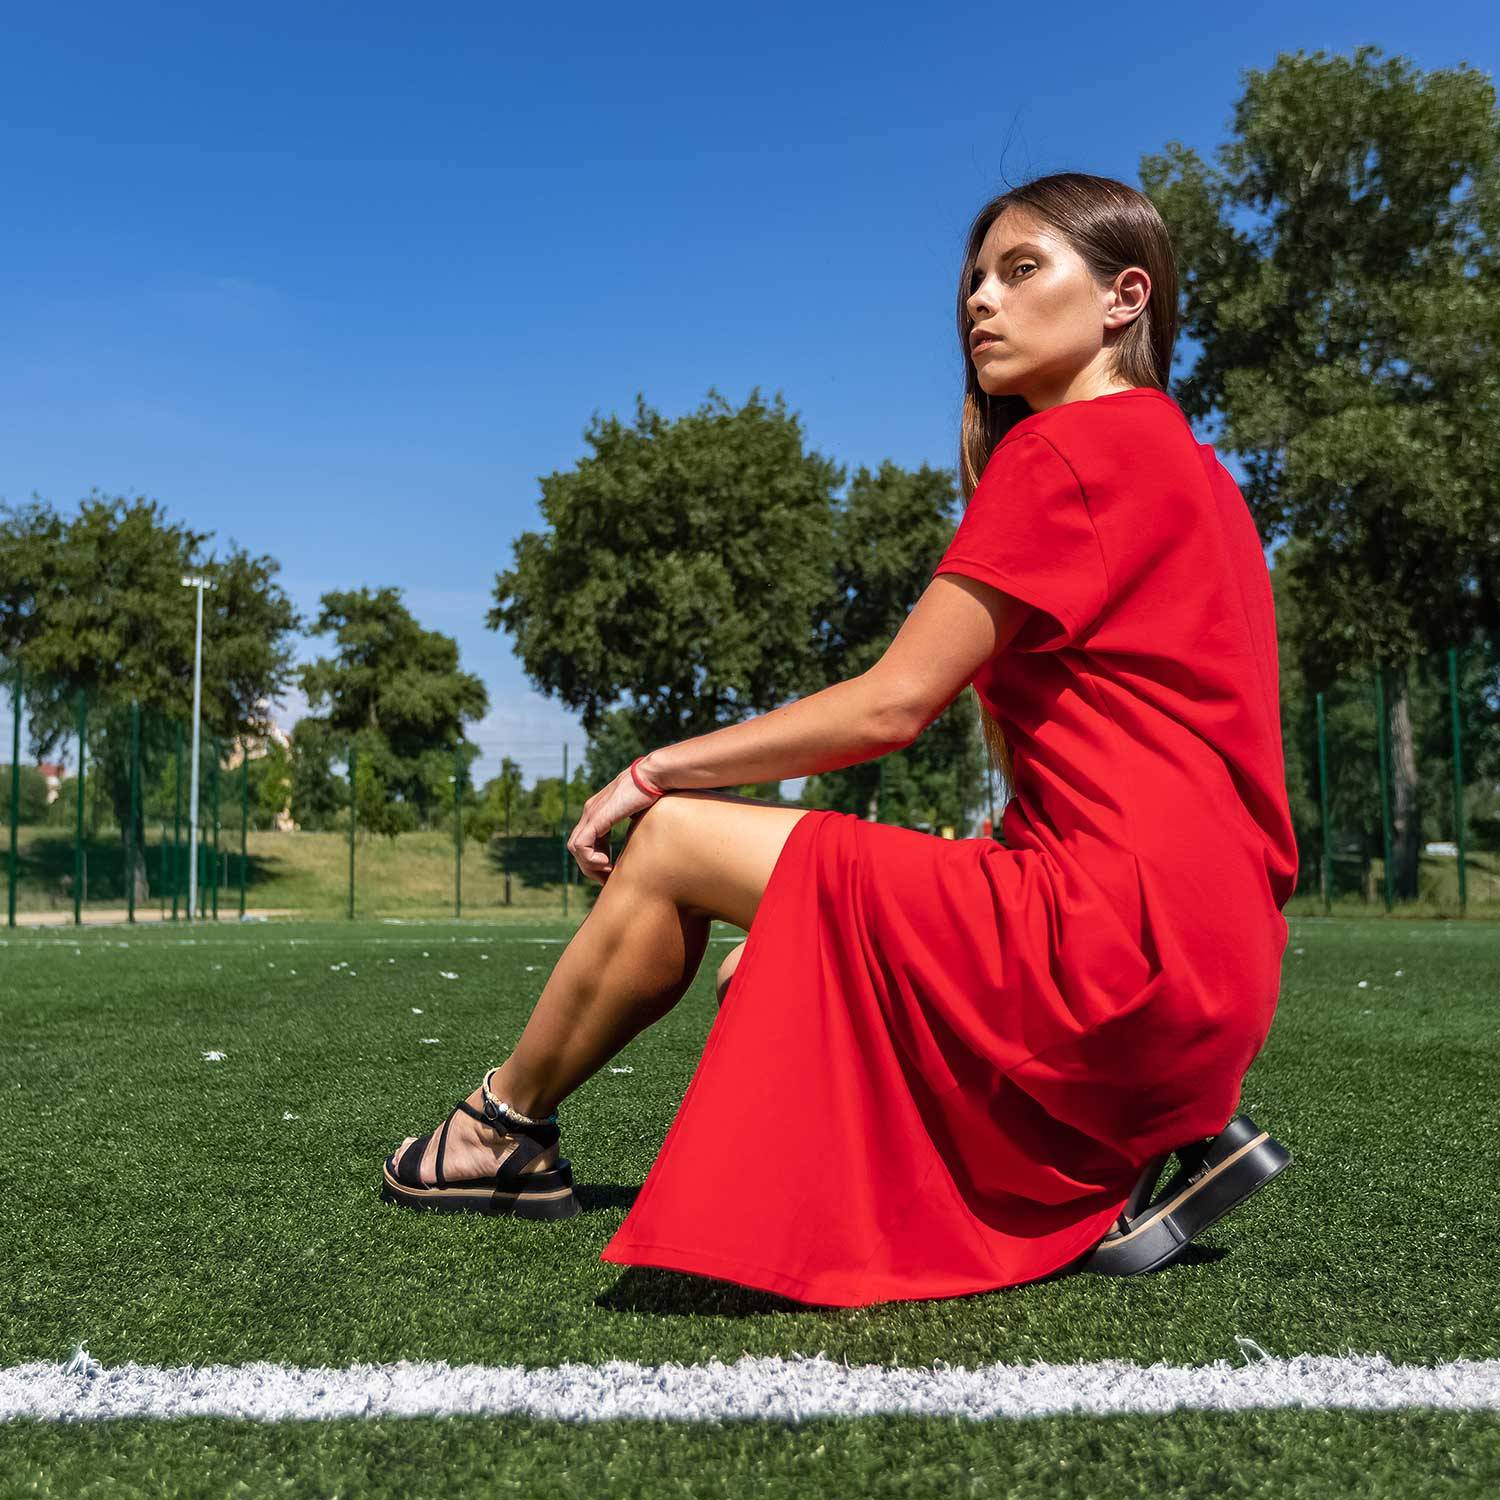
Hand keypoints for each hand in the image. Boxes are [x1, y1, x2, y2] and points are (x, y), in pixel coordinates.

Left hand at [566, 759, 662, 883]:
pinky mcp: (596, 817)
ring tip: (609, 869)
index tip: (612, 869)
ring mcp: (591, 814)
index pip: (585, 840)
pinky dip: (590, 859)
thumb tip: (639, 844)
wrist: (653, 775)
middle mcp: (590, 812)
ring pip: (575, 847)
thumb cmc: (653, 793)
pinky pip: (580, 845)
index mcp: (599, 811)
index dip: (595, 858)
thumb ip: (631, 827)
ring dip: (589, 865)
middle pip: (576, 846)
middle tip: (608, 877)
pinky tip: (607, 862)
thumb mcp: (638, 816)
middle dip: (590, 866)